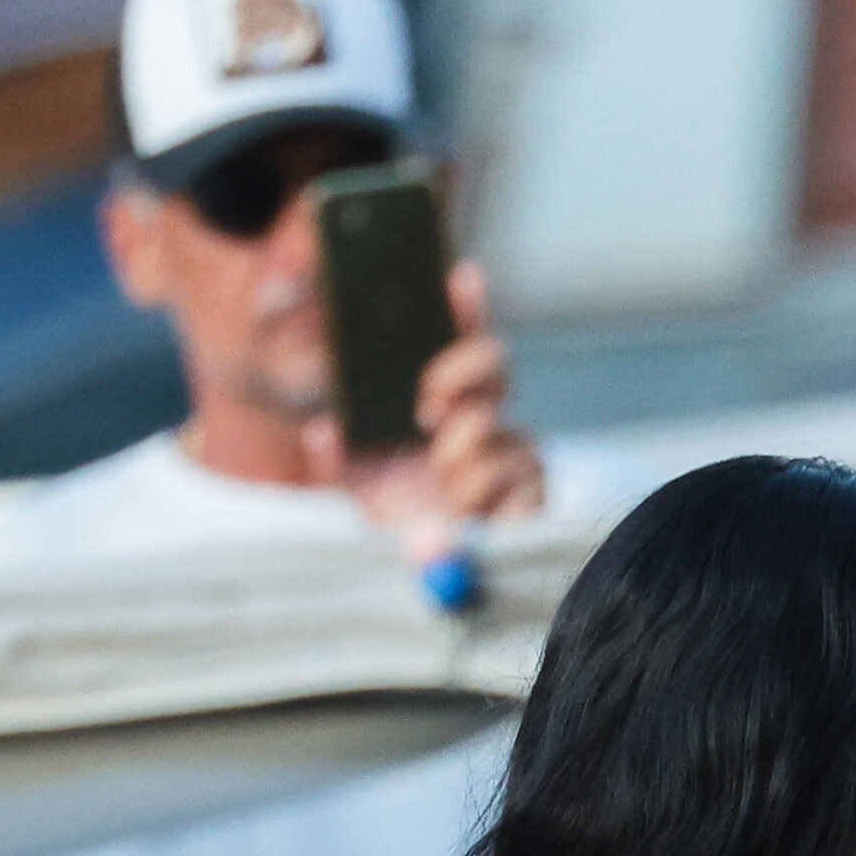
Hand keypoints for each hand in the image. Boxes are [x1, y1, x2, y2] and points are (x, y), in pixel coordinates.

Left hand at [302, 262, 545, 549]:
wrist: (423, 578)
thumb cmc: (393, 518)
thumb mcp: (355, 482)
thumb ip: (337, 455)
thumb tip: (322, 429)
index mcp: (439, 399)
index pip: (459, 337)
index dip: (465, 304)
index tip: (462, 277)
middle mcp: (479, 417)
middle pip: (497, 364)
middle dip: (464, 373)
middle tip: (427, 406)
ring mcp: (511, 453)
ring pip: (504, 425)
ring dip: (467, 453)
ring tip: (441, 481)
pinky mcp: (534, 494)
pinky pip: (524, 474)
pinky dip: (488, 488)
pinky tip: (469, 508)